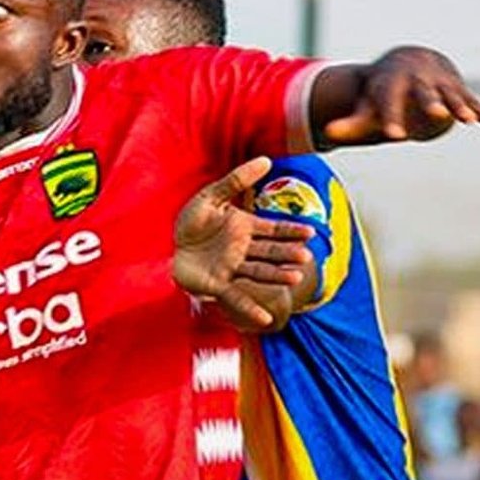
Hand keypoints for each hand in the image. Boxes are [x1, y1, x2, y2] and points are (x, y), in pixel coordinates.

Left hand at [171, 158, 313, 330]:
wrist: (169, 245)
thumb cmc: (192, 222)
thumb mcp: (212, 196)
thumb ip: (237, 180)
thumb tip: (266, 160)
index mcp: (244, 228)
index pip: (273, 230)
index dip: (291, 232)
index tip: (311, 233)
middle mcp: (242, 249)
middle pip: (270, 252)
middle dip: (287, 254)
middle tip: (306, 256)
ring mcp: (231, 268)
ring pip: (258, 272)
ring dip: (276, 276)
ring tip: (294, 278)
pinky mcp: (217, 284)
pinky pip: (237, 296)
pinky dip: (251, 307)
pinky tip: (266, 319)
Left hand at [318, 46, 479, 144]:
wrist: (410, 62)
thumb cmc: (384, 91)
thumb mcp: (367, 105)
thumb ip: (350, 122)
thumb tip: (326, 134)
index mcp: (392, 84)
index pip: (390, 103)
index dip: (391, 118)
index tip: (393, 135)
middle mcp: (419, 81)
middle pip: (424, 92)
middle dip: (430, 102)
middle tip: (434, 114)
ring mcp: (441, 84)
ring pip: (452, 95)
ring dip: (461, 106)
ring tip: (469, 120)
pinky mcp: (459, 91)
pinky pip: (474, 103)